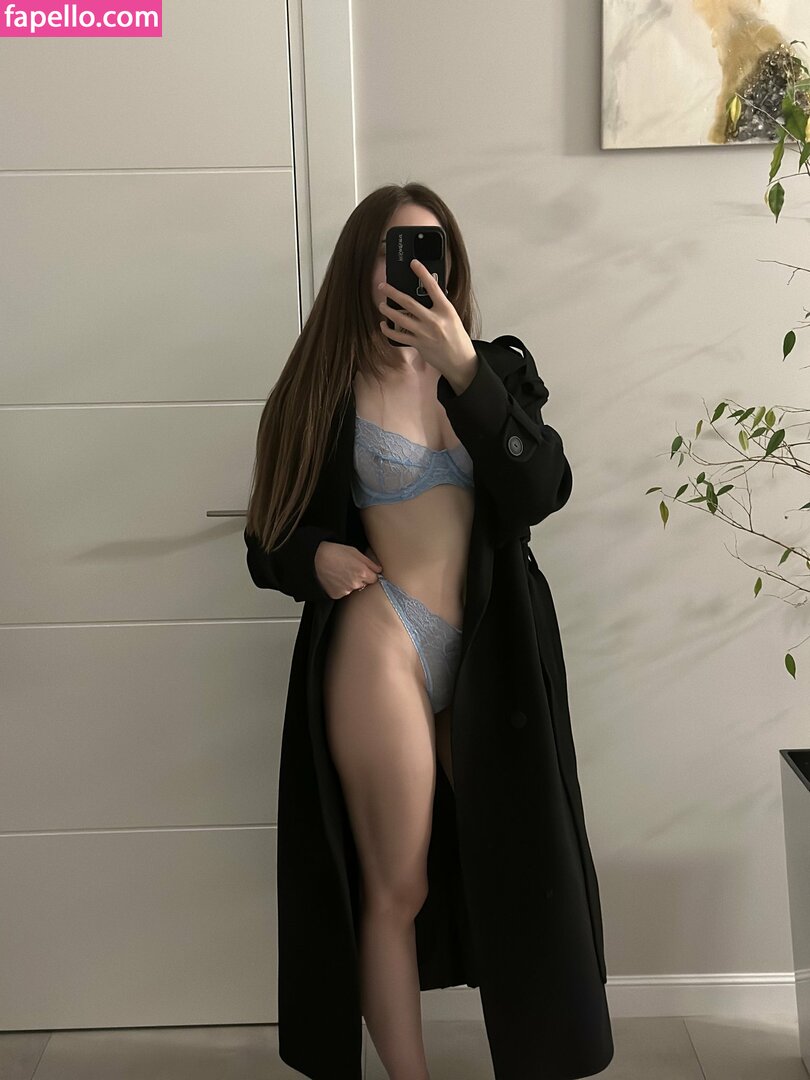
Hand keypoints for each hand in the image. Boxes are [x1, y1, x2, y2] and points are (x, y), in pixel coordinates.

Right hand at [314, 541, 382, 599]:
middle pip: (364, 584)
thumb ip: (369, 562)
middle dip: (360, 578)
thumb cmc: (334, 552)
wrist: (315, 559)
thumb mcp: (354, 552)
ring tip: (340, 572)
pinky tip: (334, 578)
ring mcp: (346, 591)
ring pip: (353, 588)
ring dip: (349, 582)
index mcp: (362, 572)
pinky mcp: (337, 595)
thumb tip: (378, 569)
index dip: (369, 573)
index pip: (375, 578)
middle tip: (349, 568)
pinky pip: (343, 592)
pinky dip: (340, 586)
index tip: (363, 569)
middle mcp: (355, 584)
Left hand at [377, 258, 476, 380]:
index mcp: (445, 309)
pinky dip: (388, 331)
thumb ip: (438, 306)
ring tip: (382, 305)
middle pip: (408, 302)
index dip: (422, 273)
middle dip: (392, 292)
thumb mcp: (451, 316)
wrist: (459, 360)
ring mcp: (424, 333)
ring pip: (399, 318)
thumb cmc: (456, 337)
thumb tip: (424, 295)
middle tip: (383, 286)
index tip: (413, 263)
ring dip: (387, 310)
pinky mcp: (418, 344)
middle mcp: (434, 320)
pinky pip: (398, 336)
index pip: (433, 287)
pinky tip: (384, 326)